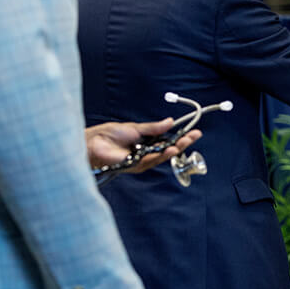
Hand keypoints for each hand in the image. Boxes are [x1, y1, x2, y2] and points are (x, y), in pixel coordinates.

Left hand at [86, 119, 201, 171]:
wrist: (94, 141)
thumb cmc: (110, 134)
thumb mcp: (136, 127)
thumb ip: (153, 128)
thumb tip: (170, 122)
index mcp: (148, 142)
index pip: (169, 141)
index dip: (182, 137)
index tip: (195, 132)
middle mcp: (147, 153)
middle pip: (168, 150)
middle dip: (182, 144)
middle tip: (192, 137)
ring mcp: (142, 161)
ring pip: (162, 157)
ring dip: (173, 150)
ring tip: (182, 144)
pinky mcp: (135, 166)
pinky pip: (151, 161)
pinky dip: (161, 155)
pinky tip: (169, 150)